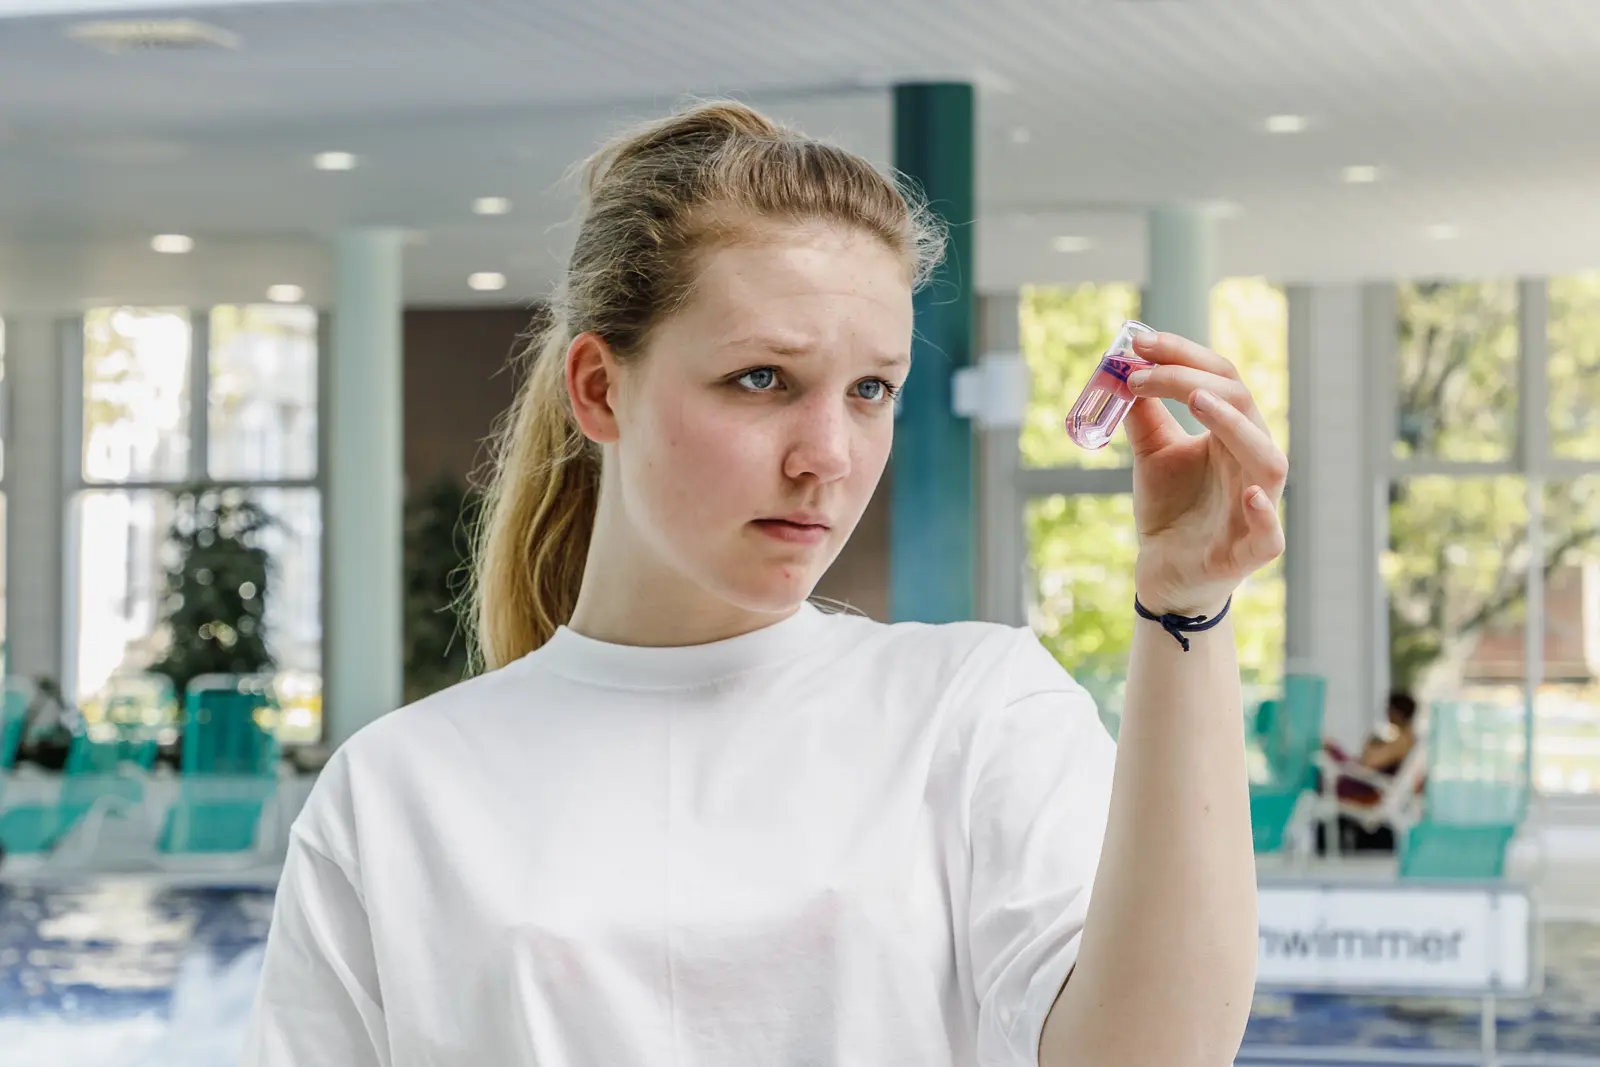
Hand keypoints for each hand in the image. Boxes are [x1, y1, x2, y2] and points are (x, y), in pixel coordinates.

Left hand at [1121, 330, 1287, 616]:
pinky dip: (1263, 513)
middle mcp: (1252, 461)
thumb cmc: (1170, 510)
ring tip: (1198, 403)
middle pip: (1242, 404)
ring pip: (1268, 460)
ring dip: (1235, 427)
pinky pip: (1270, 533)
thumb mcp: (1152, 454)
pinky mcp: (1252, 551)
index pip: (1221, 378)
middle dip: (1191, 380)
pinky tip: (1247, 493)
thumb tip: (1121, 367)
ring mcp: (1258, 506)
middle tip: (1142, 372)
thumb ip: (1143, 414)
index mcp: (1232, 433)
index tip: (1138, 341)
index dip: (1183, 355)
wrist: (1165, 574)